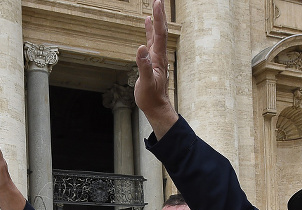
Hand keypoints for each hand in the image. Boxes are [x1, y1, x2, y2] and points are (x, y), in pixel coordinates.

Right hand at [134, 0, 178, 137]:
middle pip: (160, 31)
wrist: (156, 107)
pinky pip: (151, 42)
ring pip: (156, 35)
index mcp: (158, 58)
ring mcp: (155, 58)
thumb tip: (141, 48)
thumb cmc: (151, 97)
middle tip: (158, 1)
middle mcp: (159, 55)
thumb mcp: (146, 83)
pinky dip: (149, 31)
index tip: (157, 4)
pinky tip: (147, 24)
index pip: (159, 34)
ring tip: (154, 7)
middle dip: (159, 15)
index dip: (158, 18)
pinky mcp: (151, 62)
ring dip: (155, 21)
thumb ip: (143, 66)